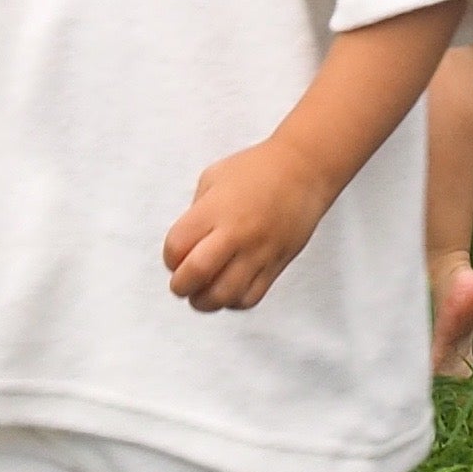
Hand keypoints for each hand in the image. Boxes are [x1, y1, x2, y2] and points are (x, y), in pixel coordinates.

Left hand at [162, 137, 335, 310]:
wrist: (302, 171)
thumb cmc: (256, 169)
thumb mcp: (213, 178)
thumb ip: (196, 213)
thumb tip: (185, 247)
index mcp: (215, 209)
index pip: (177, 246)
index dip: (169, 257)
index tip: (174, 256)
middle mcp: (235, 233)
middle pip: (196, 274)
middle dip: (181, 285)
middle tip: (181, 283)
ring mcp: (257, 252)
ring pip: (224, 295)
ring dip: (205, 301)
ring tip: (201, 293)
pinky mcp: (276, 266)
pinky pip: (250, 298)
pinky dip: (233, 302)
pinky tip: (227, 291)